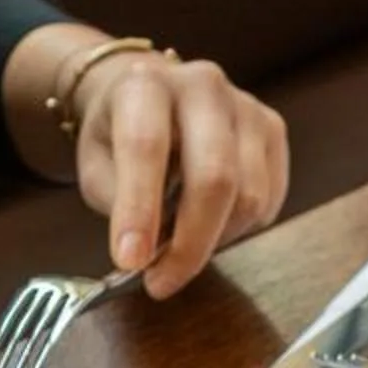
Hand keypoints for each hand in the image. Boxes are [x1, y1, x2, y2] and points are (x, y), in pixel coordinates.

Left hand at [70, 52, 288, 299]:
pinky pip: (267, 200)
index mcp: (145, 85)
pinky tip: (211, 223)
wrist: (153, 93)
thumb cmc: (119, 131)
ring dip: (214, 240)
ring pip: (249, 196)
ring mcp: (245, 107)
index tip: (131, 261)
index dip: (140, 209)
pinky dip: (239, 228)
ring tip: (182, 248)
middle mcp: (202, 86)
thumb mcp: (94, 163)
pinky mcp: (273, 129)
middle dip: (190, 243)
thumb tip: (145, 254)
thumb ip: (117, 202)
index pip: (147, 148)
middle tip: (161, 282)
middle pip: (215, 177)